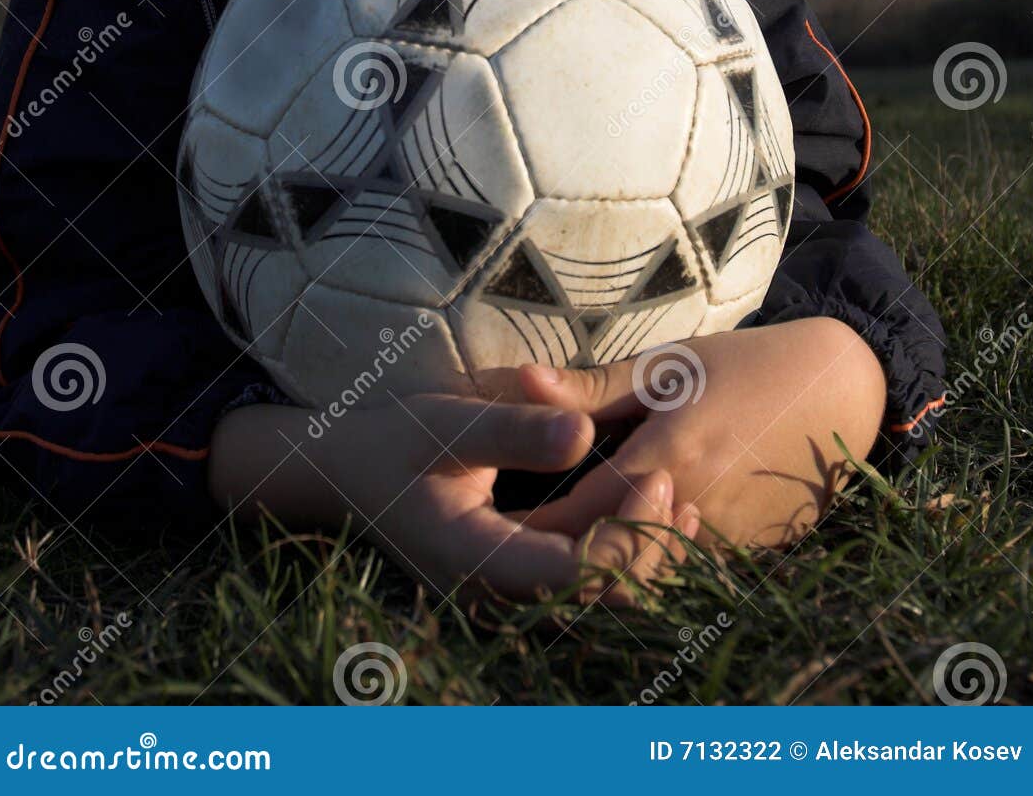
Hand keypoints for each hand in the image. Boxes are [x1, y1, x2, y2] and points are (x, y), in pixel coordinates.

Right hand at [325, 390, 698, 609]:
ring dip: (646, 564)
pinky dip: (625, 566)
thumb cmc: (400, 441)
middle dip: (651, 551)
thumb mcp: (451, 422)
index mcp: (478, 560)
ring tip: (682, 507)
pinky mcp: (515, 595)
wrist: (350, 477)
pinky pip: (584, 598)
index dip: (629, 535)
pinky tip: (653, 525)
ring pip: (598, 610)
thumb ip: (516, 430)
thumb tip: (584, 433)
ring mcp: (505, 605)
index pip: (577, 574)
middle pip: (599, 604)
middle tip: (675, 487)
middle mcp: (494, 600)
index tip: (656, 476)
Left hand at [476, 317, 887, 552]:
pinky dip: (652, 561)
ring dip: (607, 563)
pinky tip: (629, 535)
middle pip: (606, 564)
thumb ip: (592, 386)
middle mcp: (695, 510)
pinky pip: (683, 571)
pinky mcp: (748, 554)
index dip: (526, 530)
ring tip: (565, 541)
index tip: (488, 525)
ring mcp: (725, 540)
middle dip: (560, 560)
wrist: (841, 390)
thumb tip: (521, 380)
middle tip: (518, 542)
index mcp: (666, 459)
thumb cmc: (745, 365)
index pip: (573, 520)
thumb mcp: (668, 365)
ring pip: (646, 575)